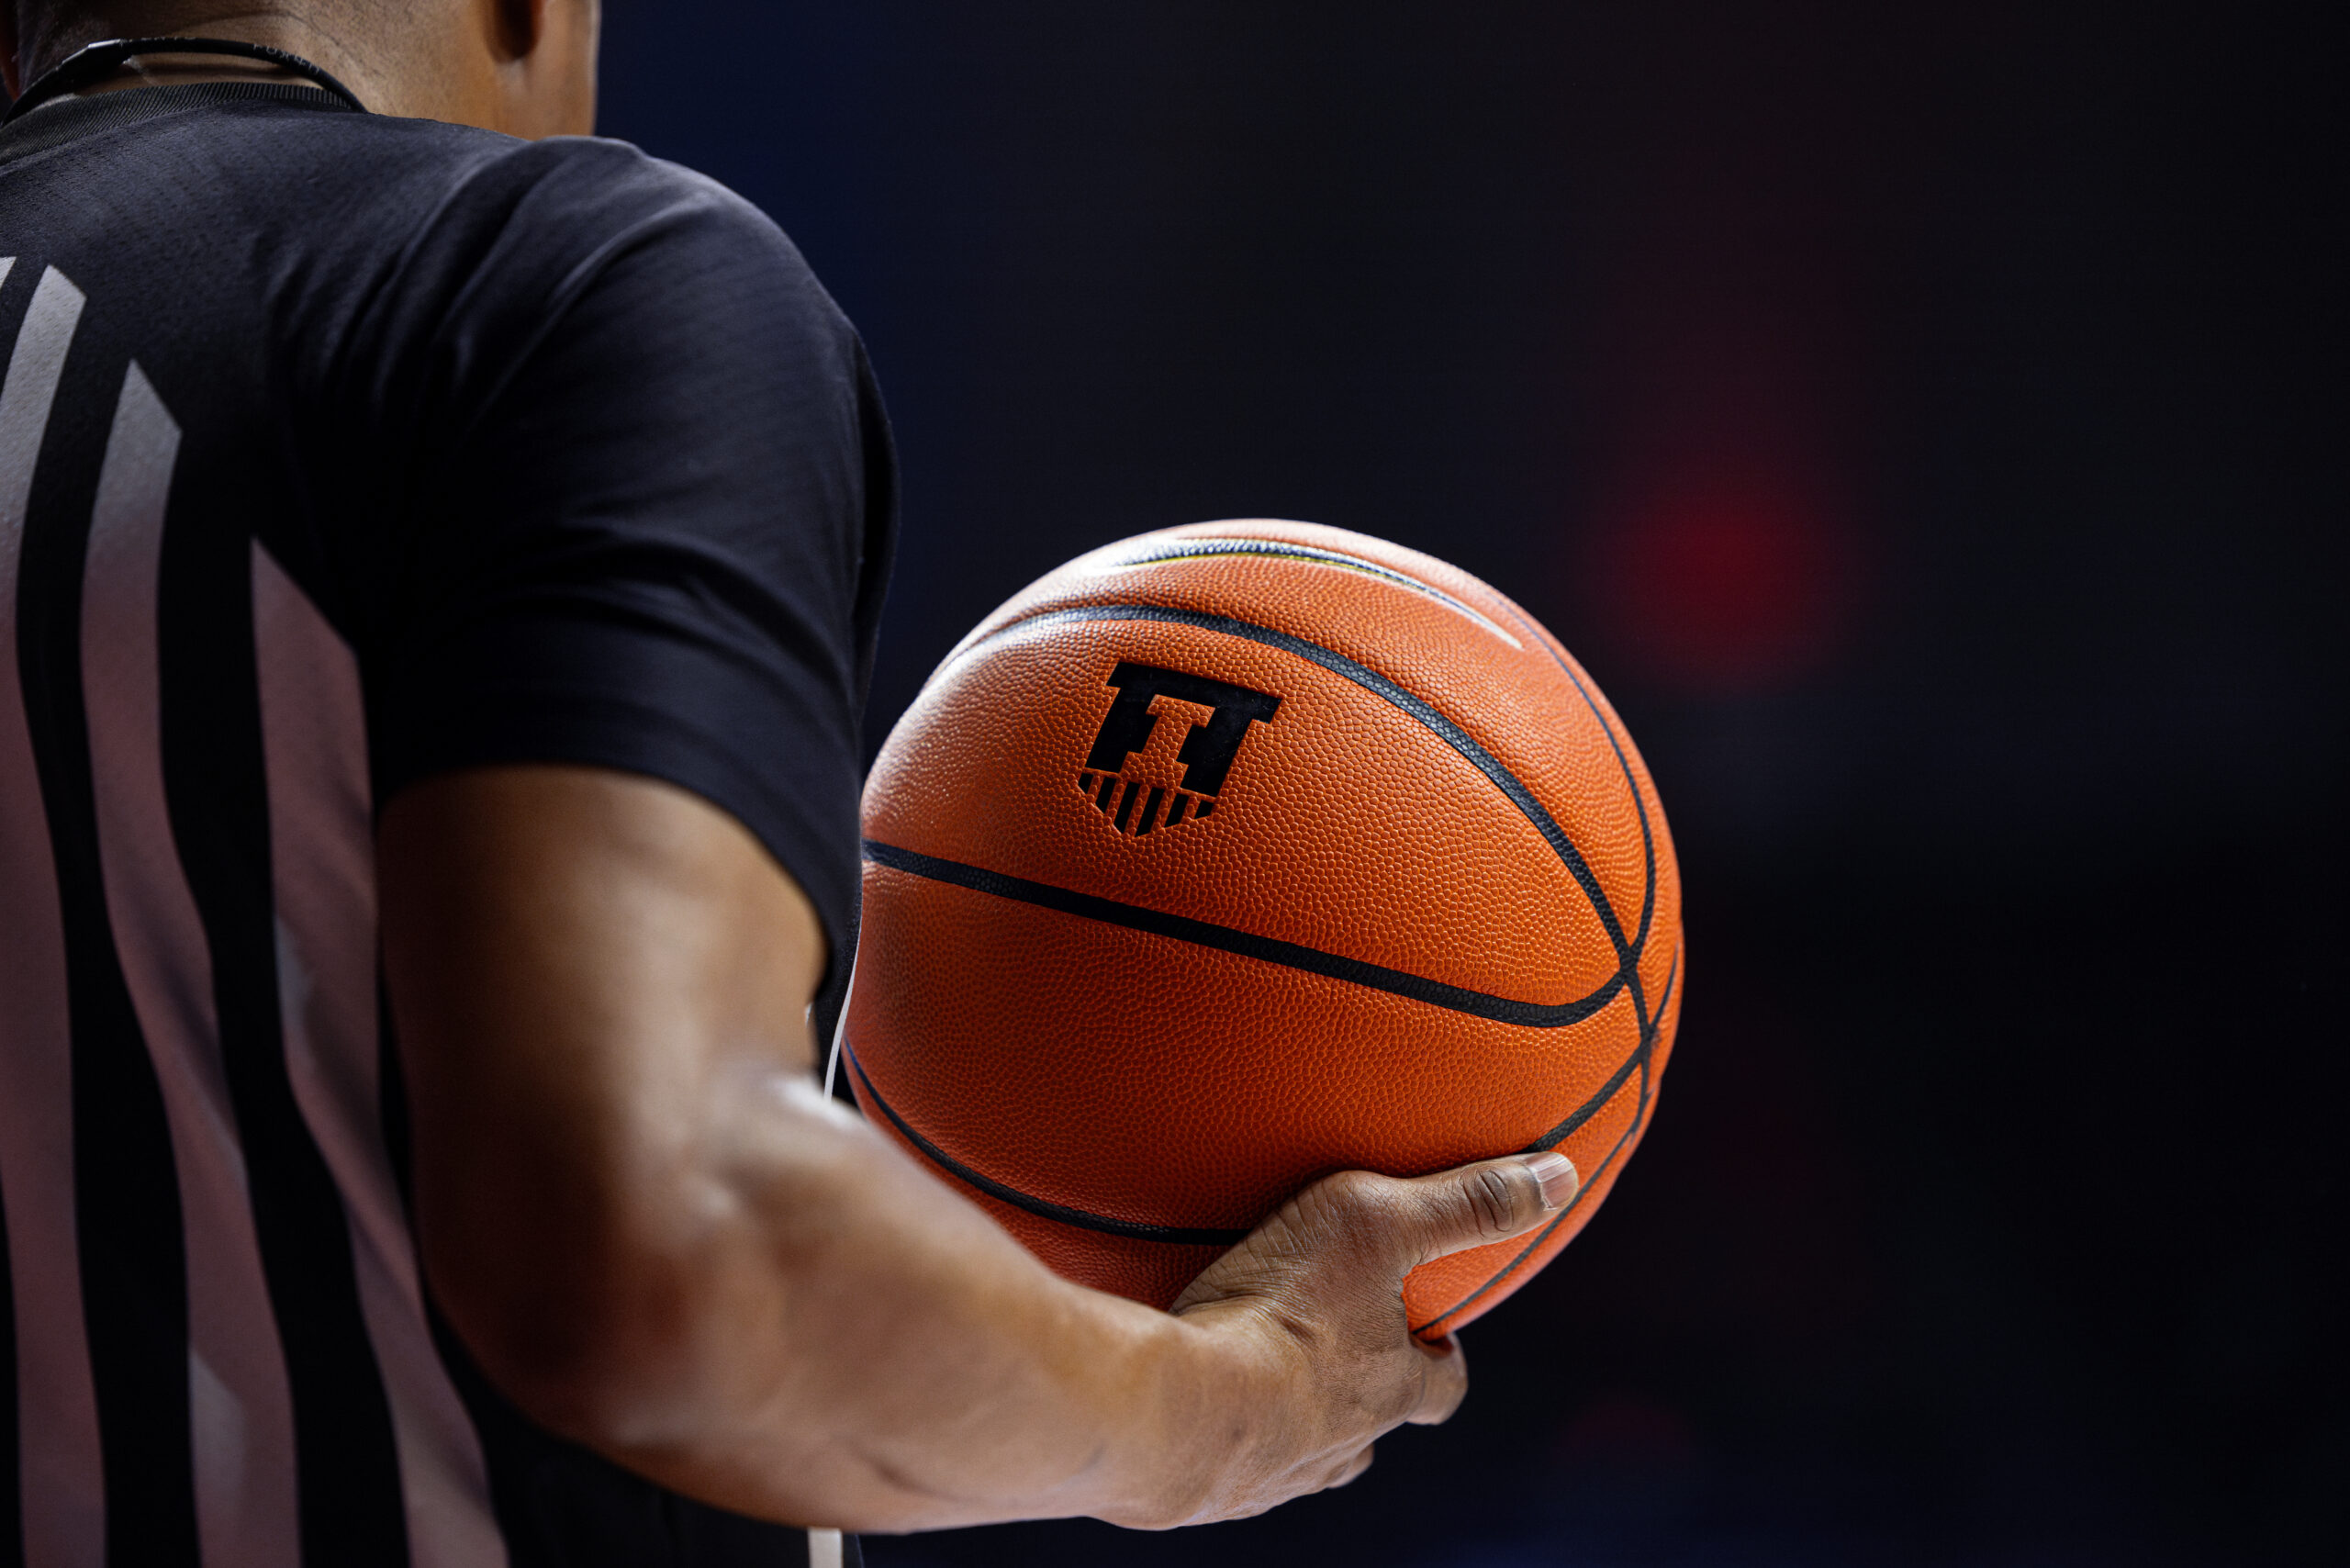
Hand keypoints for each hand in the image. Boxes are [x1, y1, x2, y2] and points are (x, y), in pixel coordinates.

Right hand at [1140, 1151, 1579, 1525]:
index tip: (1433, 1332)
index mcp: (1392, 1385)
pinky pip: (1231, 1468)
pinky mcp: (1209, 1487)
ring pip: (1308, 1456)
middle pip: (1374, 1426)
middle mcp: (1345, 1440)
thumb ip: (1465, 1202)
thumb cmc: (1282, 1309)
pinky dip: (1227, 1437)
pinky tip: (1201, 1406)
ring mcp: (1278, 1472)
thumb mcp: (1378, 1224)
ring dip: (1299, 1420)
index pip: (1443, 1383)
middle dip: (1367, 1393)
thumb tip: (1559, 1178)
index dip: (1442, 1358)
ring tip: (1265, 1377)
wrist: (1177, 1407)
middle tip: (1338, 1350)